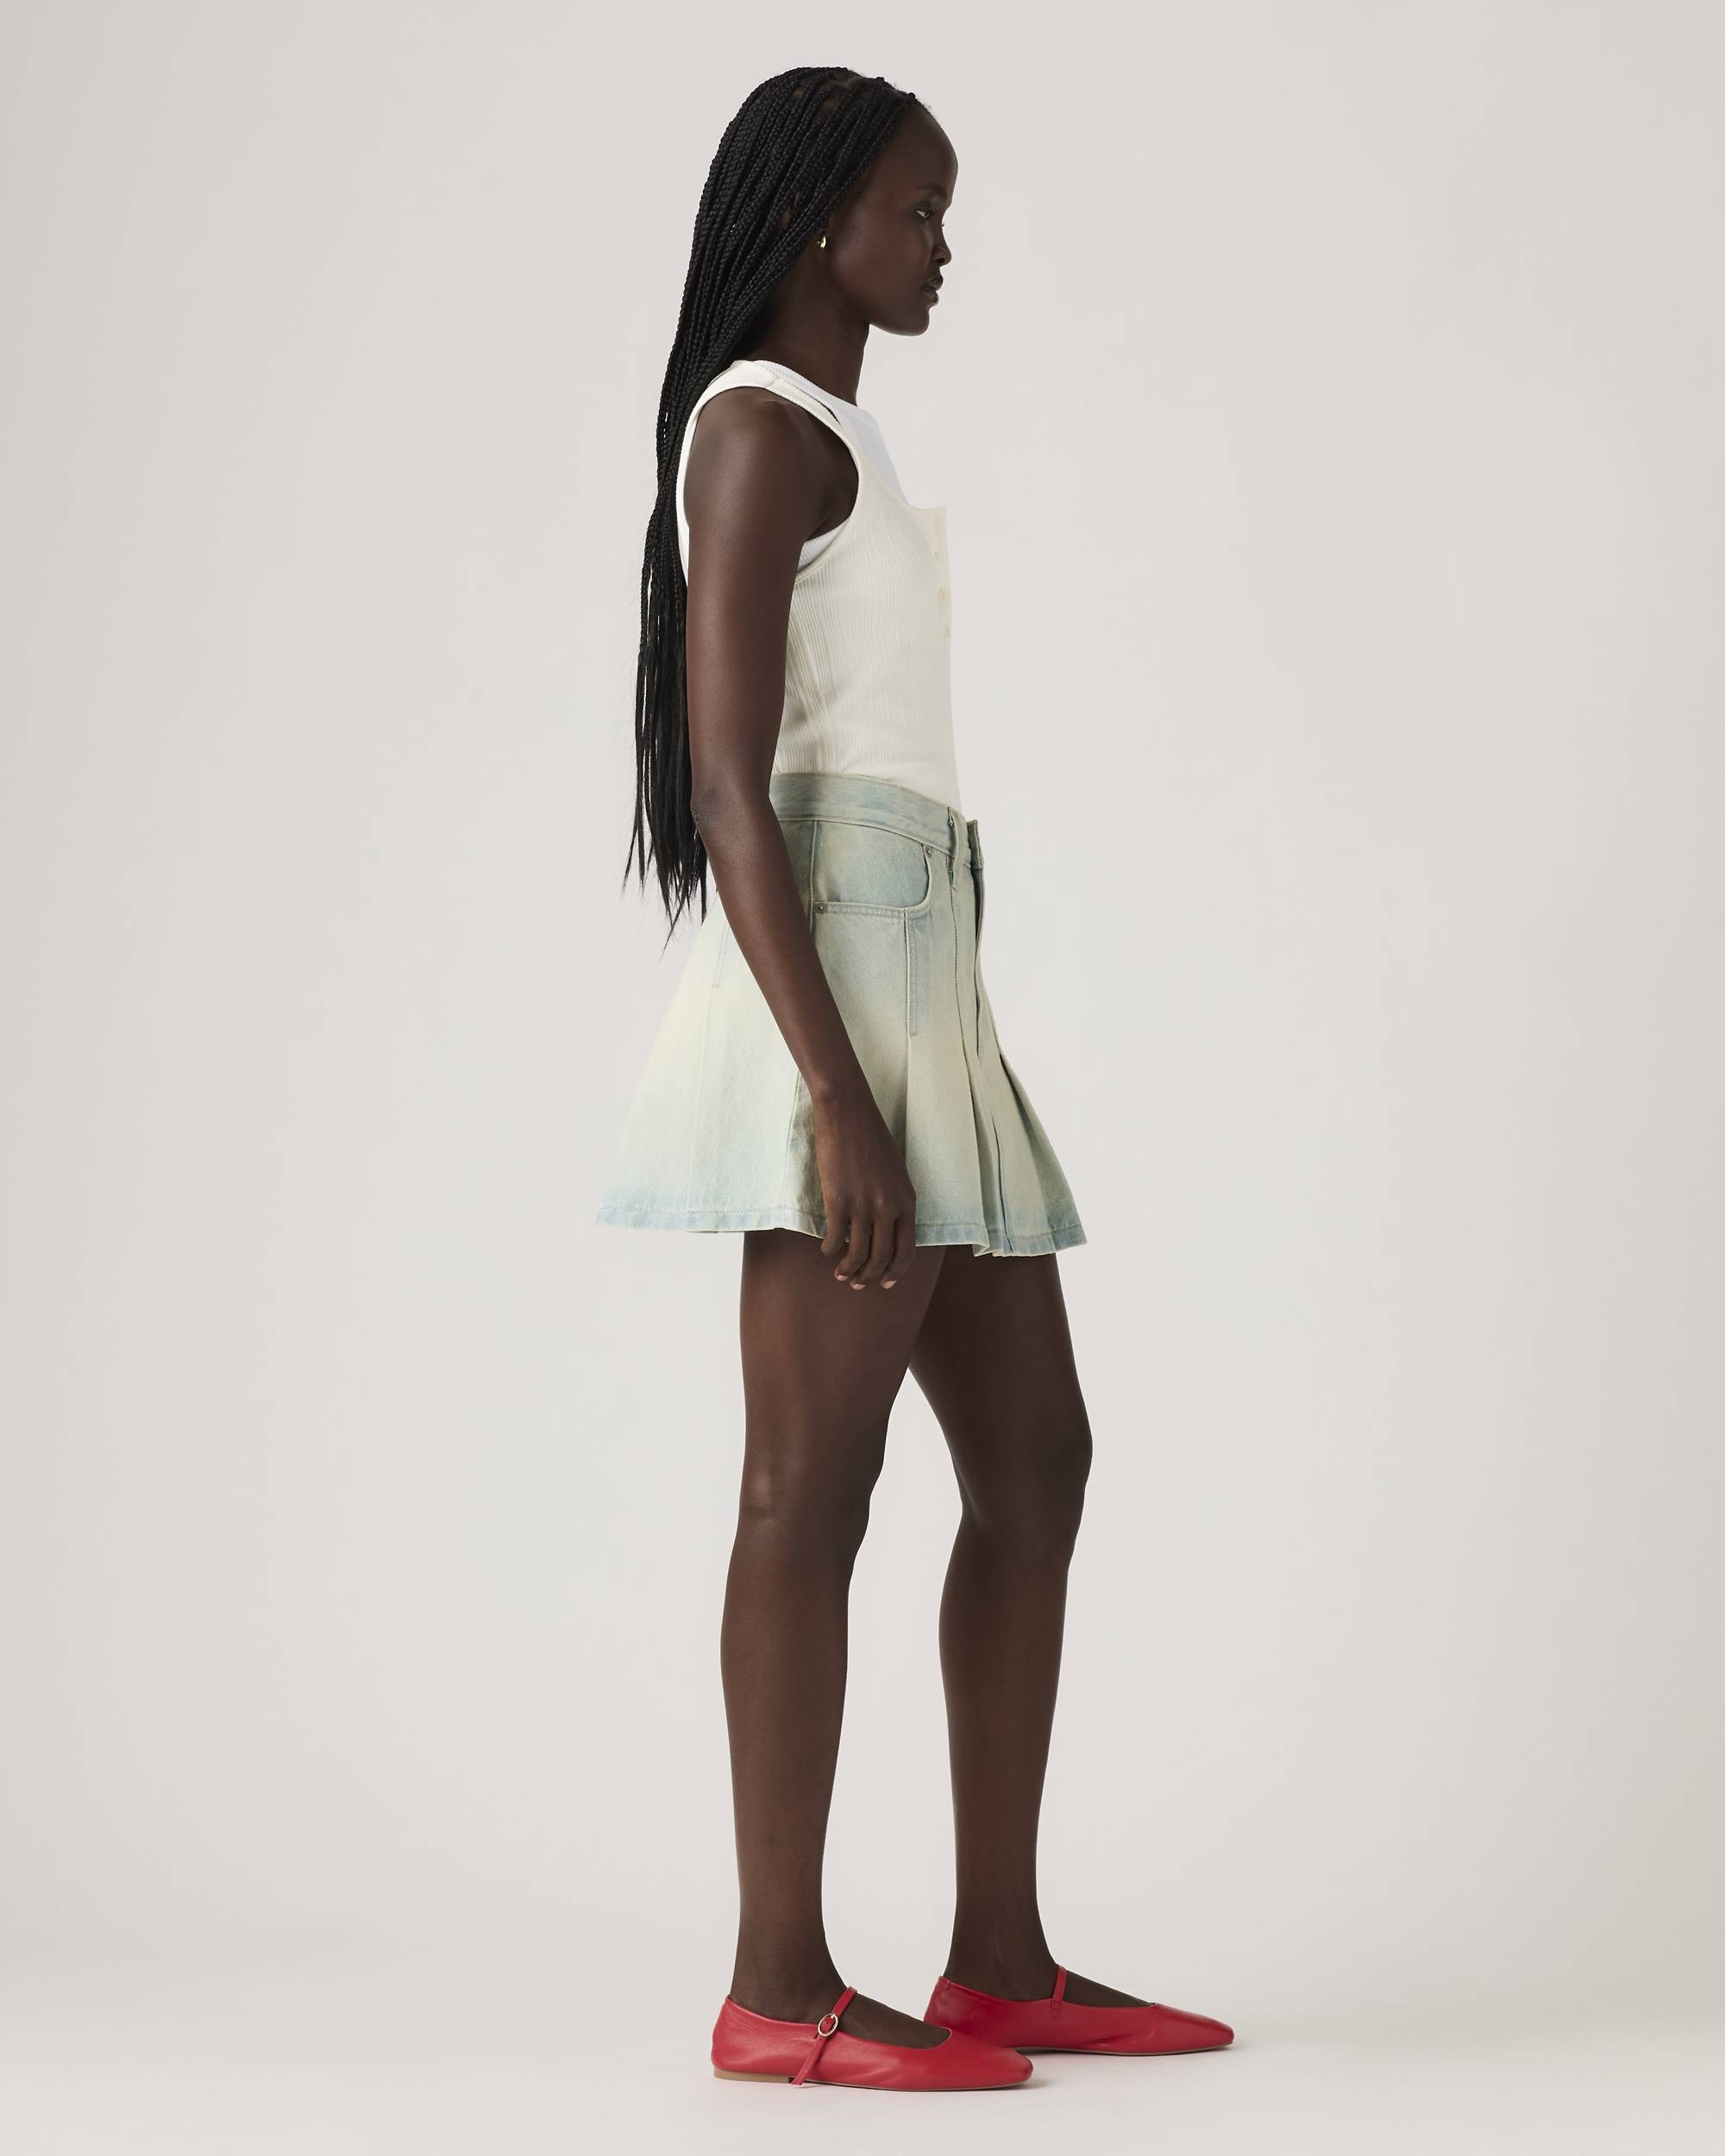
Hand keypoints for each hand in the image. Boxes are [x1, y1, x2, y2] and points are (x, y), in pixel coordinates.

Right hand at [811, 1090, 918, 1290]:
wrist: (848, 1113)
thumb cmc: (871, 1139)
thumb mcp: (896, 1173)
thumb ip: (895, 1202)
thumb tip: (886, 1230)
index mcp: (907, 1201)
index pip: (906, 1250)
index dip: (896, 1271)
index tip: (886, 1282)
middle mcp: (888, 1208)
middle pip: (881, 1257)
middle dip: (870, 1277)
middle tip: (857, 1284)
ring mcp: (863, 1206)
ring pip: (858, 1254)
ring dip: (848, 1269)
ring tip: (840, 1274)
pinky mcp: (837, 1201)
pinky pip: (835, 1238)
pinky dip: (830, 1249)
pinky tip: (826, 1250)